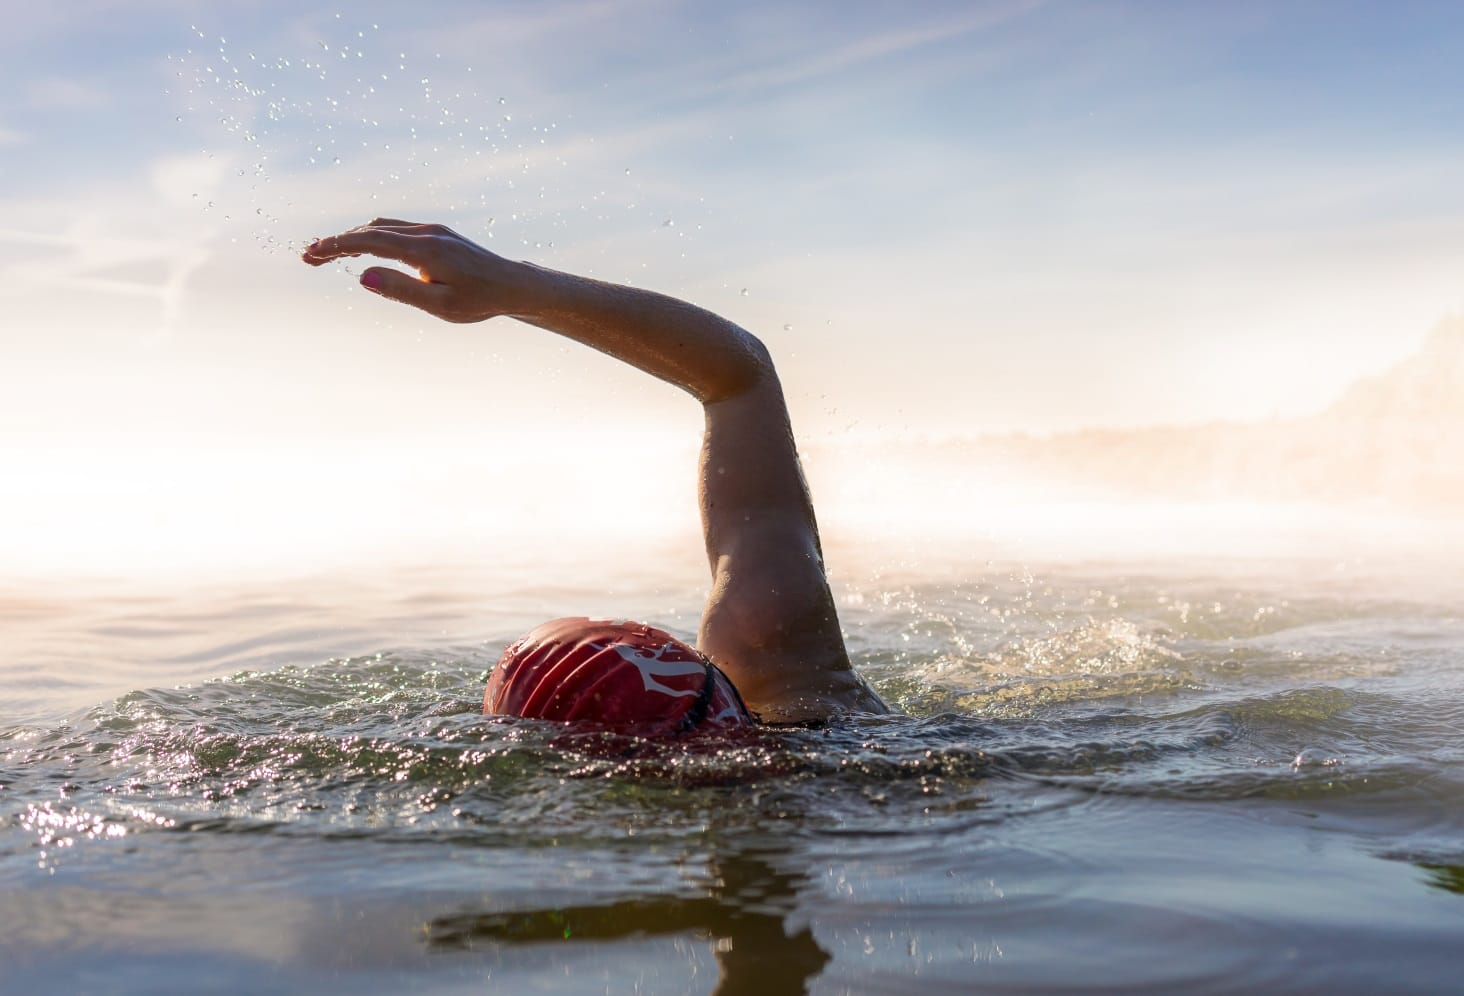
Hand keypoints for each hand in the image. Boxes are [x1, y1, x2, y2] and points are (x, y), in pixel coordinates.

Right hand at [301, 218, 528, 322]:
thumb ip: (401, 290)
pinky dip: (371, 236)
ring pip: (382, 226)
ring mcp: (432, 230)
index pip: (370, 241)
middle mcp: (426, 232)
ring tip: (327, 254)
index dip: (337, 246)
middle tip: (307, 257)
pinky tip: (361, 249)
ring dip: (352, 238)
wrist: (512, 285)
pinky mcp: (437, 233)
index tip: (311, 254)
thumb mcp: (440, 305)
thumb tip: (363, 275)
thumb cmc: (479, 301)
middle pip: (370, 230)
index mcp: (424, 249)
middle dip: (337, 242)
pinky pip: (396, 228)